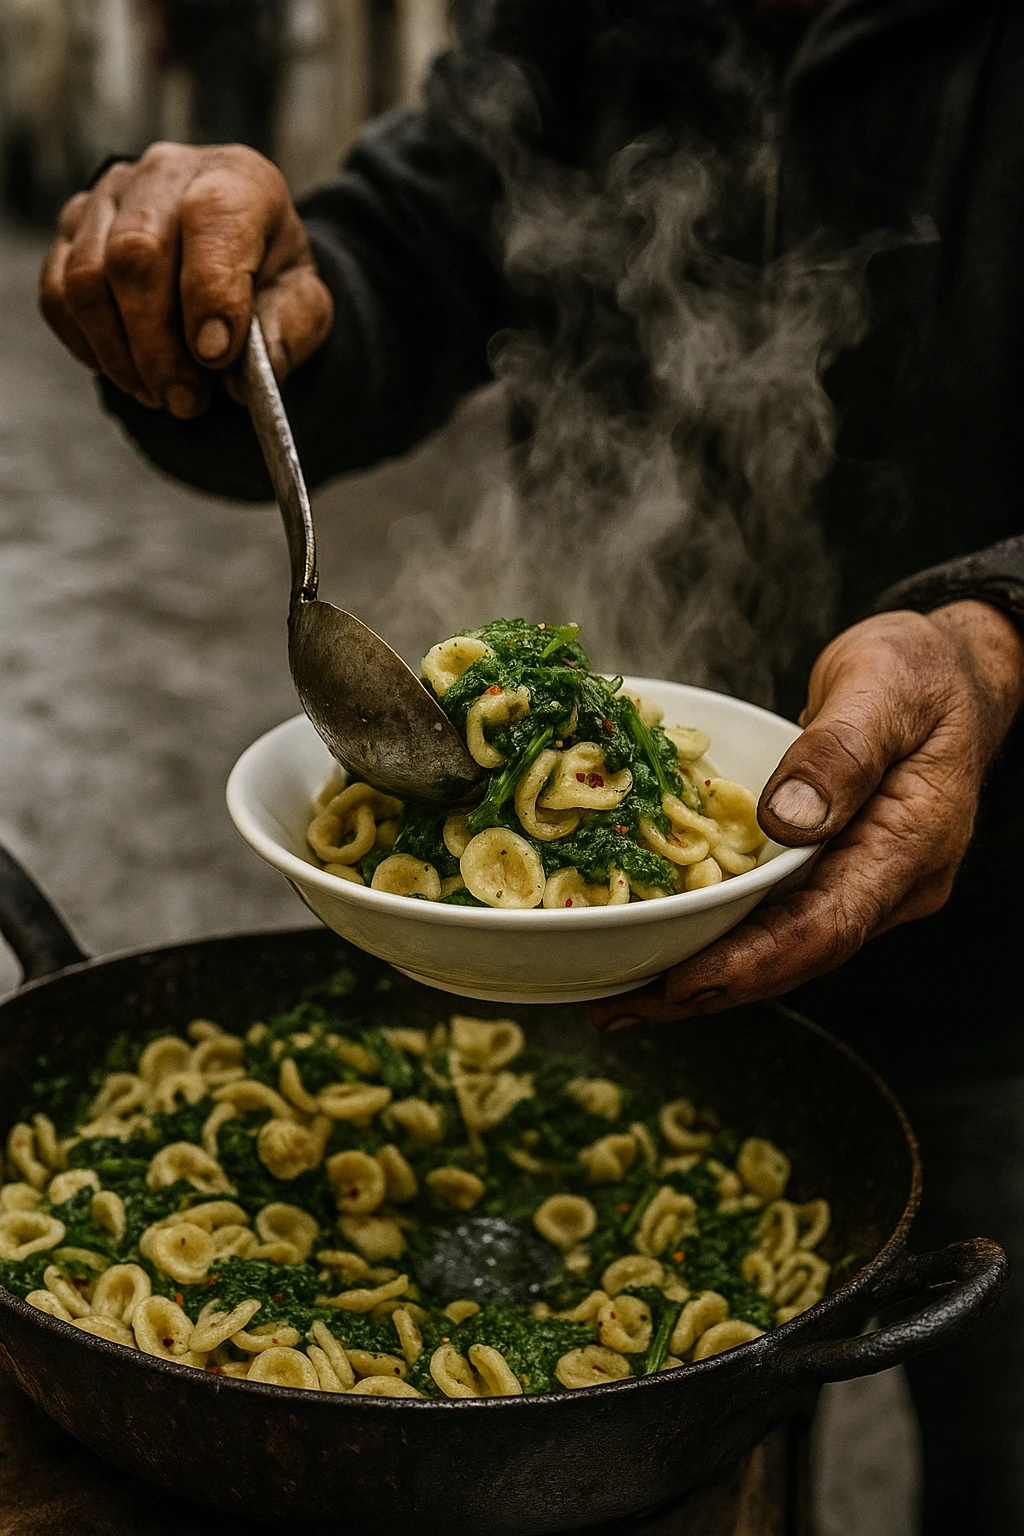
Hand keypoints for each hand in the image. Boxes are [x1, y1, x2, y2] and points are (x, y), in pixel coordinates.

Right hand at [38, 143, 333, 418]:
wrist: (236, 253)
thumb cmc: (270, 275)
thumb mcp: (304, 303)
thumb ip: (286, 333)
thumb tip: (238, 378)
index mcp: (236, 180)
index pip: (209, 222)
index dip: (209, 295)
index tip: (216, 358)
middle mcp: (166, 173)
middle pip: (134, 255)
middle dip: (158, 346)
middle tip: (185, 401)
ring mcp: (109, 197)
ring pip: (88, 278)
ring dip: (122, 355)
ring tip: (162, 396)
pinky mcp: (72, 228)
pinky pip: (59, 294)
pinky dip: (89, 346)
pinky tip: (128, 373)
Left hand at [591, 601, 1023, 1030]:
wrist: (947, 670)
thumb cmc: (921, 671)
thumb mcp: (885, 687)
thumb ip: (841, 752)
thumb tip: (786, 820)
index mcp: (910, 846)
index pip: (827, 925)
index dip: (753, 961)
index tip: (683, 983)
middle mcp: (886, 882)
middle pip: (792, 953)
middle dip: (706, 987)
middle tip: (619, 1009)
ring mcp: (858, 880)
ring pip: (776, 941)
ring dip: (701, 970)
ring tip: (618, 996)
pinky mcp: (828, 867)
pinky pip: (768, 909)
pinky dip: (714, 928)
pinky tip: (656, 938)